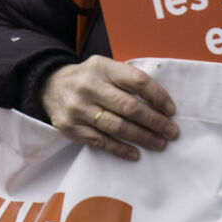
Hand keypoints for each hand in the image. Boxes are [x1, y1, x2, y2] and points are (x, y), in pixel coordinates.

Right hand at [39, 56, 178, 160]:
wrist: (49, 86)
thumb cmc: (89, 79)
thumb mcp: (105, 68)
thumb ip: (127, 79)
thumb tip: (161, 103)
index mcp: (102, 68)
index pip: (137, 81)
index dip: (157, 96)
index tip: (171, 110)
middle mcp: (89, 86)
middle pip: (129, 107)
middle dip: (154, 121)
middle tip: (172, 132)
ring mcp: (78, 108)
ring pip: (116, 126)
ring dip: (142, 137)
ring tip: (159, 143)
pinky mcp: (71, 127)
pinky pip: (100, 141)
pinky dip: (120, 149)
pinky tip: (135, 153)